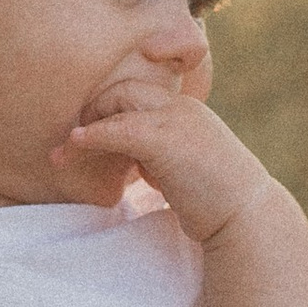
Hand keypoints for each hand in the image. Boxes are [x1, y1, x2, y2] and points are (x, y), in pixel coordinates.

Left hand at [64, 81, 273, 250]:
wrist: (245, 217)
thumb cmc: (218, 203)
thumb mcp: (187, 170)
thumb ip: (163, 159)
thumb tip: (141, 166)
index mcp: (187, 113)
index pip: (139, 93)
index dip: (112, 109)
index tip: (95, 136)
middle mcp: (181, 108)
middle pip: (124, 89)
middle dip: (93, 111)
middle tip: (74, 143)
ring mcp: (174, 120)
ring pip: (117, 102)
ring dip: (85, 126)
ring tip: (63, 154)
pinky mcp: (164, 141)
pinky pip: (116, 129)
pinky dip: (91, 136)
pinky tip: (73, 146)